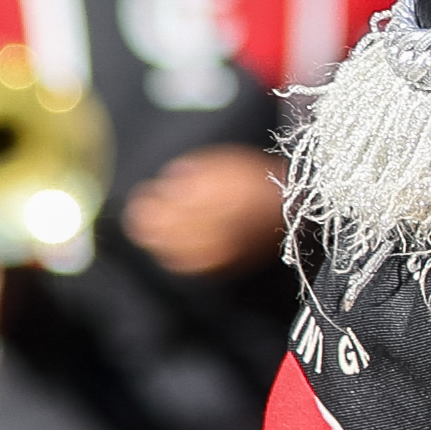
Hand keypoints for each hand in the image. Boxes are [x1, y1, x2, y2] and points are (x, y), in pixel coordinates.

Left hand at [121, 145, 286, 275]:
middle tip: (136, 218)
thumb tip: (167, 183)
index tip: (140, 197)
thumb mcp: (225, 161)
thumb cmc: (258, 179)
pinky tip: (171, 253)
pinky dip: (177, 260)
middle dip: (145, 224)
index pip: (162, 206)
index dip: (145, 203)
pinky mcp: (226, 266)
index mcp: (207, 199)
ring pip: (173, 253)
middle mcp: (209, 228)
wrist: (294, 209)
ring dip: (157, 245)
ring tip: (150, 236)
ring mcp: (217, 251)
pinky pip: (193, 268)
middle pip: (163, 232)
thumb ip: (193, 171)